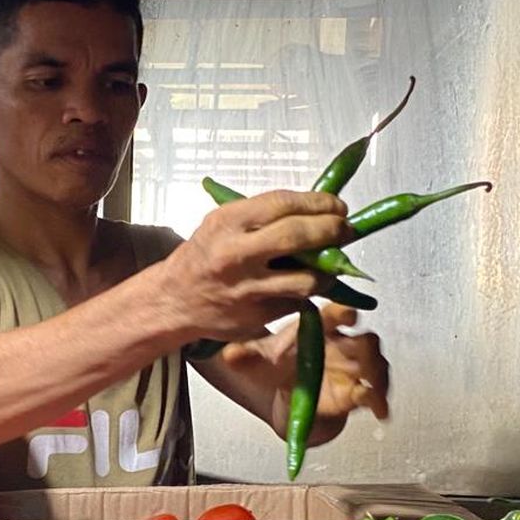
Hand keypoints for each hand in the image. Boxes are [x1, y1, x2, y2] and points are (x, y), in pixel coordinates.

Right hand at [160, 190, 351, 341]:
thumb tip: (317, 210)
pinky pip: (297, 302)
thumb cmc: (204, 256)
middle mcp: (236, 255)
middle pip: (299, 237)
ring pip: (307, 279)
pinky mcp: (256, 316)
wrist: (175, 300)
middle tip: (344, 230)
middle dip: (332, 230)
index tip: (337, 206)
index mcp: (227, 223)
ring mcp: (247, 289)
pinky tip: (299, 284)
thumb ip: (263, 216)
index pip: (284, 204)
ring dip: (328, 271)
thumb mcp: (223, 223)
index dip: (319, 203)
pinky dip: (305, 293)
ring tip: (329, 264)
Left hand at [220, 303, 389, 445]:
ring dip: (377, 374)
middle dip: (365, 345)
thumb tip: (229, 354)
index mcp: (321, 329)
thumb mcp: (259, 359)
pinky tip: (380, 412)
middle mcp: (342, 345)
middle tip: (363, 350)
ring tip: (371, 385)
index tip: (348, 315)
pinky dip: (380, 401)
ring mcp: (353, 369)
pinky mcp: (357, 392)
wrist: (288, 393)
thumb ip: (246, 355)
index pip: (336, 314)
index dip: (344, 313)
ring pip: (376, 365)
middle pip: (364, 339)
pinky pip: (375, 394)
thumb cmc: (280, 364)